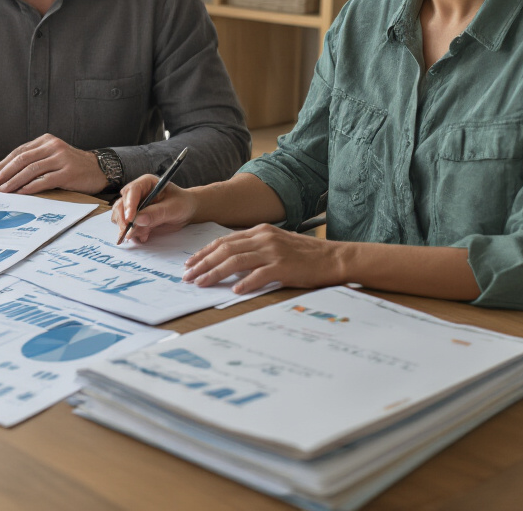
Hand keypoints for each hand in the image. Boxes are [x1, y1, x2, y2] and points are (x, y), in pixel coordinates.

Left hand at [0, 134, 105, 194]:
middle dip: (3, 173)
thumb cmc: (72, 166)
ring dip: (13, 181)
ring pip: (30, 169)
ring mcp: (61, 158)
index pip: (17, 152)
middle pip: (21, 159)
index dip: (1, 165)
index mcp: (45, 140)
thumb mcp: (52, 157)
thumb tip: (5, 175)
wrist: (99, 169)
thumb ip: (34, 161)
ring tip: (2, 191)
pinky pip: (45, 180)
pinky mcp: (68, 172)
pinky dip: (30, 187)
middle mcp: (52, 146)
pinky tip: (20, 193)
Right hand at [109, 174, 196, 243]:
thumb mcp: (173, 208)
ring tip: (143, 234)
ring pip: (119, 216)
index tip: (130, 219)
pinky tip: (144, 236)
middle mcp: (136, 193)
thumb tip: (138, 220)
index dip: (129, 205)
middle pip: (121, 204)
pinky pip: (125, 226)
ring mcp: (133, 206)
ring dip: (127, 228)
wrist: (185, 211)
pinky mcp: (133, 218)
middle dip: (124, 220)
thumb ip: (156, 213)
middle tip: (130, 233)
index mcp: (145, 183)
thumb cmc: (181, 204)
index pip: (131, 191)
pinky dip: (132, 233)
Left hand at [181, 223, 340, 293]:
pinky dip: (245, 282)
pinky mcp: (284, 266)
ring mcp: (274, 252)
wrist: (334, 258)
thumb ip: (254, 248)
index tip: (190, 263)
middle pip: (225, 249)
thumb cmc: (305, 255)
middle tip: (188, 276)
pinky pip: (259, 275)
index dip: (204, 252)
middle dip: (203, 263)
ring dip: (215, 273)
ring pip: (235, 260)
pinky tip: (235, 290)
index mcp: (260, 231)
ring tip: (202, 283)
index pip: (224, 241)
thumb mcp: (276, 244)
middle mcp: (264, 238)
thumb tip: (229, 261)